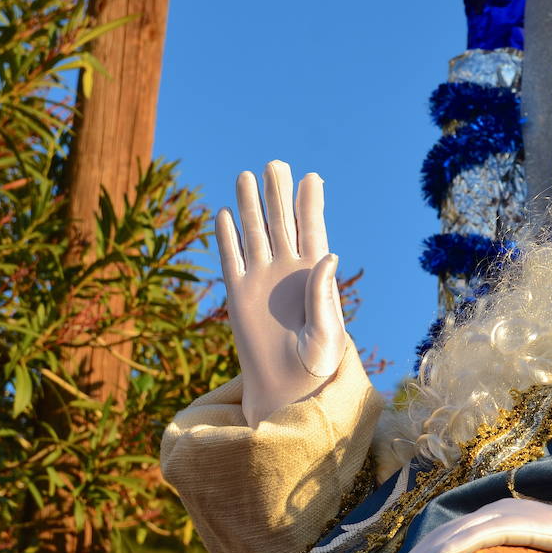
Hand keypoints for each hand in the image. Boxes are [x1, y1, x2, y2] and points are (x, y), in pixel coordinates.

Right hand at [217, 160, 346, 427]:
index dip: (310, 204)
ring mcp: (262, 280)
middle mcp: (288, 272)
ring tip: (247, 175)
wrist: (288, 388)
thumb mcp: (328, 332)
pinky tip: (223, 212)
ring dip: (250, 206)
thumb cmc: (317, 365)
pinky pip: (230, 258)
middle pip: (281, 223)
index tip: (311, 177)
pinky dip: (226, 236)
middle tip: (276, 164)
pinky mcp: (238, 294)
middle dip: (278, 194)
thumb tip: (327, 254)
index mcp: (316, 276)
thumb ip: (326, 294)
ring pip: (254, 234)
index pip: (312, 231)